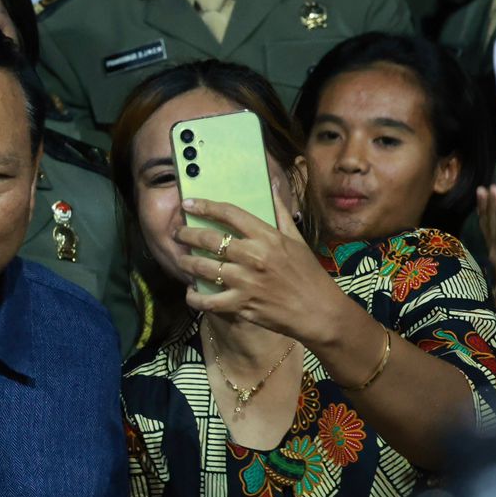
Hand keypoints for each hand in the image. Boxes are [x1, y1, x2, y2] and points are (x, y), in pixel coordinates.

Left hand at [173, 182, 351, 347]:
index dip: (205, 206)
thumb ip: (280, 213)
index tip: (187, 203)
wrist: (318, 310)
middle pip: (209, 239)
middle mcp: (253, 256)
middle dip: (187, 234)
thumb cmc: (308, 274)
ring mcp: (245, 281)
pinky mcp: (241, 304)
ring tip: (181, 261)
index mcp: (267, 237)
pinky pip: (207, 301)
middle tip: (177, 233)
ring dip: (186, 263)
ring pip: (203, 268)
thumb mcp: (297, 239)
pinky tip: (191, 292)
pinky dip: (194, 297)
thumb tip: (272, 185)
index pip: (230, 214)